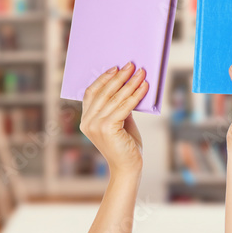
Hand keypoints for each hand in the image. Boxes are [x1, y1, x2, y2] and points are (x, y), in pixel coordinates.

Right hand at [79, 62, 147, 176]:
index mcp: (86, 120)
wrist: (128, 167)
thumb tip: (129, 86)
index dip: (103, 79)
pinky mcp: (107, 128)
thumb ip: (119, 107)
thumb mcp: (120, 122)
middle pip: (104, 92)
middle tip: (132, 65)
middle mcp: (87, 121)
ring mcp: (95, 125)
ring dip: (130, 83)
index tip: (116, 68)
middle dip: (119, 77)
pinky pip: (124, 106)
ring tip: (141, 73)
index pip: (91, 93)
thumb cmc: (126, 145)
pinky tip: (145, 87)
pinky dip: (136, 95)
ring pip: (115, 98)